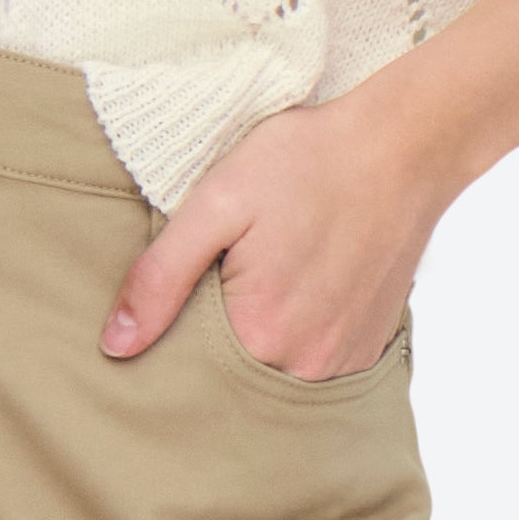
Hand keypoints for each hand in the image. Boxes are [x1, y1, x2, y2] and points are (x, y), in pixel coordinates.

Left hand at [107, 65, 444, 377]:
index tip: (192, 283)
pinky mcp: (369, 348)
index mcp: (260, 334)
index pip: (190, 365)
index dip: (178, 329)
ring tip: (273, 273)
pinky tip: (303, 286)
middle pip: (234, 372)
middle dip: (220, 334)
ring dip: (262, 336)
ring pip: (274, 370)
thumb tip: (116, 344)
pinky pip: (315, 362)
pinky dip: (299, 335)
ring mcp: (343, 360)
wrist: (402, 147)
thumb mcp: (217, 203)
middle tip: (236, 267)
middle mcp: (306, 364)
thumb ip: (161, 277)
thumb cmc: (308, 163)